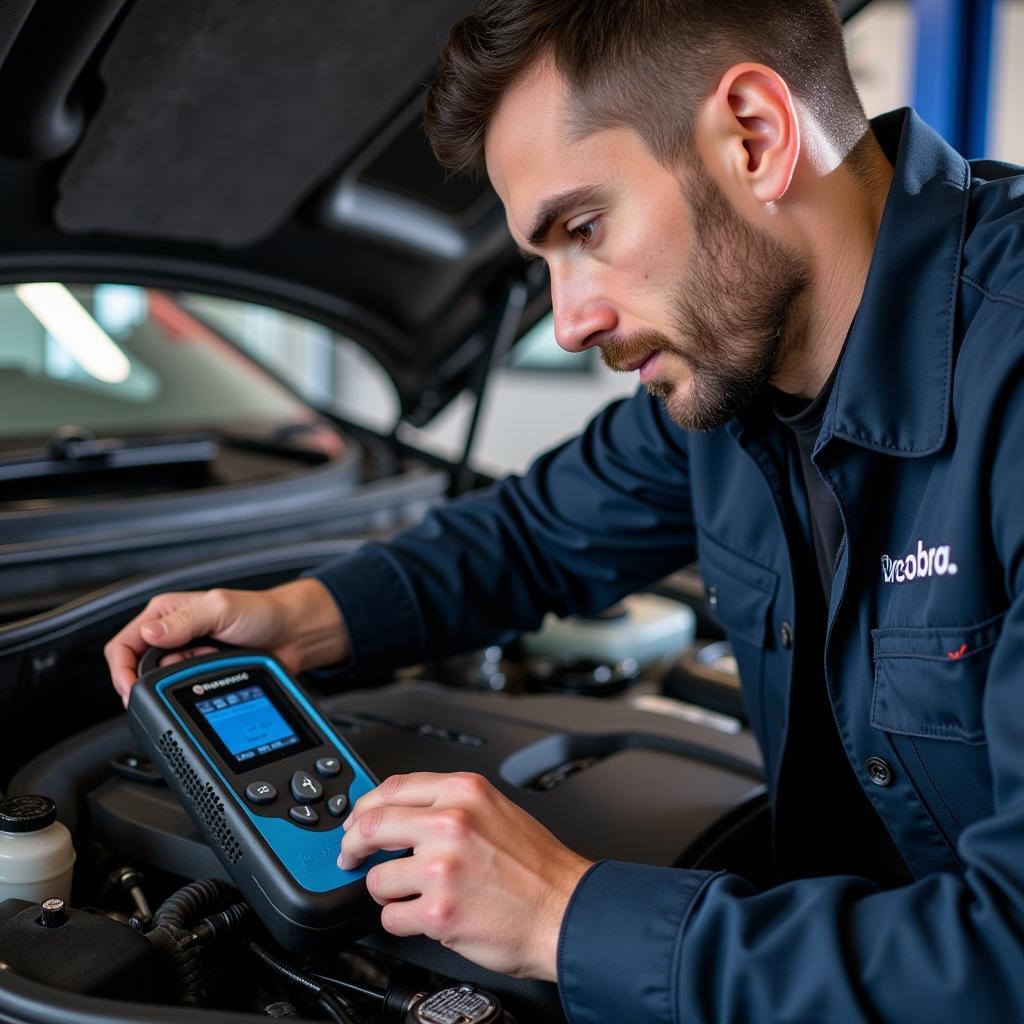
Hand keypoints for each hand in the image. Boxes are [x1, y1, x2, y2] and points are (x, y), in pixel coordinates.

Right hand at [104, 578, 348, 705]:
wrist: (293, 635)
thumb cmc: (263, 613)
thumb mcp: (221, 609)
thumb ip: (186, 620)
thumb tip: (151, 632)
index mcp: (167, 612)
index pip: (124, 643)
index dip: (120, 669)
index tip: (130, 689)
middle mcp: (172, 633)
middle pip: (138, 668)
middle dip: (153, 679)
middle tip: (179, 679)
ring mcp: (186, 656)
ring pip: (162, 683)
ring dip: (180, 684)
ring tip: (207, 667)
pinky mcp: (201, 675)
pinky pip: (185, 691)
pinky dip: (196, 691)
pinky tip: (215, 677)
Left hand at [339, 771, 592, 980]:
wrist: (566, 909)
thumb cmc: (536, 867)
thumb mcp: (494, 809)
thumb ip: (448, 804)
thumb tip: (401, 812)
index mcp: (464, 792)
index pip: (391, 788)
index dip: (363, 807)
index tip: (355, 821)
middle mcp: (450, 822)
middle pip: (371, 826)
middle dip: (352, 846)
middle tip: (351, 857)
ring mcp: (442, 867)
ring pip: (377, 878)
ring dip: (387, 891)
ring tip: (414, 894)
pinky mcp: (439, 910)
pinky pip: (392, 916)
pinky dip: (402, 921)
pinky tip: (426, 915)